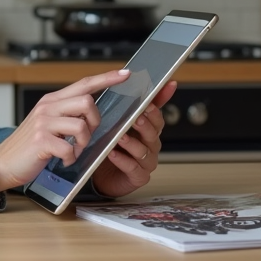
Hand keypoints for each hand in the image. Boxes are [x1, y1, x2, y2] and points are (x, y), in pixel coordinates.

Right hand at [0, 69, 130, 191]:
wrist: (2, 162)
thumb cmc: (30, 146)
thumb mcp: (48, 122)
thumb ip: (66, 113)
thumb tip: (92, 112)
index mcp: (52, 101)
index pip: (84, 84)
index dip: (106, 78)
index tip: (125, 74)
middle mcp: (47, 107)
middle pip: (87, 101)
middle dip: (94, 121)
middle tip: (85, 136)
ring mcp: (43, 123)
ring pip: (81, 125)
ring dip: (83, 143)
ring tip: (72, 150)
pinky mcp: (41, 141)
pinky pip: (69, 147)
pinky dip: (71, 157)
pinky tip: (63, 159)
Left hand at [89, 80, 175, 198]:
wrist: (103, 175)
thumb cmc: (114, 145)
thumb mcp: (121, 122)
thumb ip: (135, 103)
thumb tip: (152, 83)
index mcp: (149, 131)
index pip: (157, 118)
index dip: (154, 110)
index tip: (147, 103)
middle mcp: (151, 146)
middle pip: (153, 133)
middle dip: (145, 124)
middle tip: (136, 116)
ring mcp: (146, 162)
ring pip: (143, 151)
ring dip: (132, 143)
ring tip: (119, 136)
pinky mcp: (138, 177)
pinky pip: (132, 168)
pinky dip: (122, 160)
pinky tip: (112, 153)